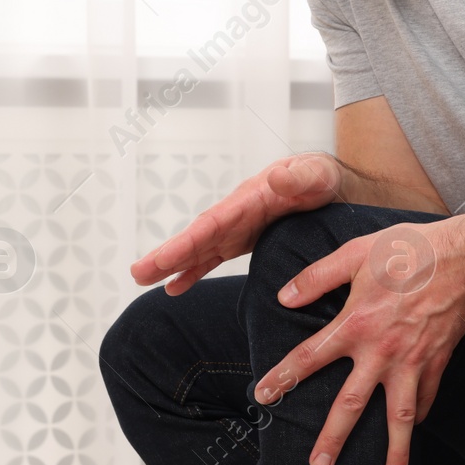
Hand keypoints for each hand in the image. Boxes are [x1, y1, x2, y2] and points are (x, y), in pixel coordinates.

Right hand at [131, 152, 344, 294]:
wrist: (328, 185)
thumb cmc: (321, 177)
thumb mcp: (316, 175)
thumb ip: (298, 177)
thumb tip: (275, 177)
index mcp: (248, 199)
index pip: (212, 223)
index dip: (187, 242)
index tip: (163, 257)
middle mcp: (234, 215)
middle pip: (195, 238)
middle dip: (167, 256)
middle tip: (136, 273)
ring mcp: (235, 229)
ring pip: (197, 250)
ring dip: (171, 266)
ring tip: (142, 282)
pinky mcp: (241, 241)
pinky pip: (211, 259)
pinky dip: (191, 273)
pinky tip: (173, 289)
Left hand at [251, 217, 464, 464]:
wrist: (462, 258)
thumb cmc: (406, 250)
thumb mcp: (353, 254)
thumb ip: (316, 278)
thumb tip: (283, 297)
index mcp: (355, 324)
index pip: (309, 357)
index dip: (283, 377)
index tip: (263, 396)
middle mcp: (380, 351)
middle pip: (351, 404)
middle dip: (333, 438)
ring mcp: (411, 362)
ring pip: (399, 417)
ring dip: (394, 450)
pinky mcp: (436, 362)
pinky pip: (426, 399)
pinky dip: (419, 418)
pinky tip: (412, 431)